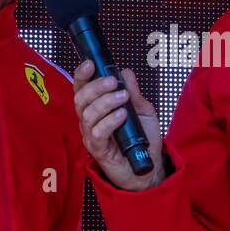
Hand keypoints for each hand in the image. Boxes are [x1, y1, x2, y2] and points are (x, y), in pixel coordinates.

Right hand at [72, 61, 165, 191]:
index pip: (82, 88)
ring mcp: (91, 135)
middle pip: (81, 98)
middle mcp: (89, 120)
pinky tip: (122, 116)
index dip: (82, 75)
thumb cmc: (142, 139)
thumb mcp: (142, 111)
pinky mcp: (97, 150)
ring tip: (124, 98)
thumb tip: (126, 72)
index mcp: (96, 107)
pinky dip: (109, 121)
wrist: (148, 166)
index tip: (90, 64)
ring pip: (88, 114)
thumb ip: (134, 93)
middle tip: (113, 82)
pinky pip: (97, 133)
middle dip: (96, 86)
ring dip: (106, 102)